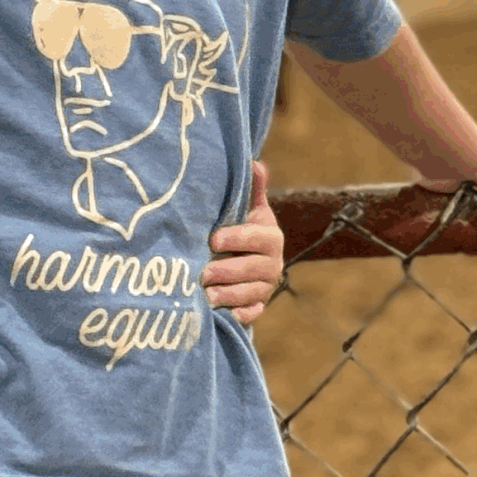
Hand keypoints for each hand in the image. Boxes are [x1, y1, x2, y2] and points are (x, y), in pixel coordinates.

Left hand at [205, 160, 282, 324]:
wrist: (249, 257)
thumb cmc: (243, 228)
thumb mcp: (249, 209)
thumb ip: (252, 190)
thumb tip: (255, 163)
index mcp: (270, 237)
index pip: (256, 238)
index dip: (236, 239)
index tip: (213, 239)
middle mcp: (272, 263)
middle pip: (253, 269)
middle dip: (228, 271)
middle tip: (203, 273)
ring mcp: (265, 286)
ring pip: (251, 293)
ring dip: (229, 295)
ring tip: (206, 296)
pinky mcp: (257, 305)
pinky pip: (252, 313)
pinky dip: (239, 314)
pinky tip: (223, 314)